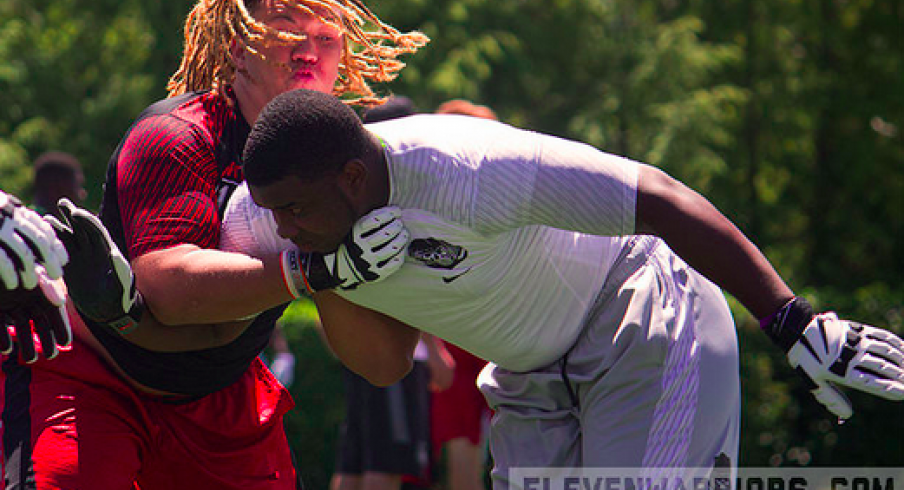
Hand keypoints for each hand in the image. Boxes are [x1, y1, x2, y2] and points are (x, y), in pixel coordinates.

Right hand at [0, 190, 67, 289]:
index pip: (45, 229)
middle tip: (57, 276)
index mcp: (15, 210)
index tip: (64, 261)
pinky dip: (12, 274)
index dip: (57, 247)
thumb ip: (16, 226)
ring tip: (31, 284)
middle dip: (52, 261)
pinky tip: (14, 284)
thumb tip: (39, 248)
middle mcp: (9, 217)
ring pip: (25, 253)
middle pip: (41, 242)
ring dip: (32, 272)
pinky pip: (3, 260)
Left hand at [0, 266, 71, 361]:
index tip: (65, 343)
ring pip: (21, 327)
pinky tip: (7, 349)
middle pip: (39, 321)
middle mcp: (25, 296)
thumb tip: (60, 300)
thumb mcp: (30, 271)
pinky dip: (3, 338)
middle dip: (46, 339)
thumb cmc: (10, 260)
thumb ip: (44, 284)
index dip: (60, 326)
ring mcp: (8, 302)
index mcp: (39, 286)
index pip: (54, 309)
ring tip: (31, 359)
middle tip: (51, 356)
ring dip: (26, 343)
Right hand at [46, 198, 143, 332]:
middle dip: (73, 216)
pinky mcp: (71, 267)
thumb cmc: (121, 298)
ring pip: (69, 238)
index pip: (97, 232)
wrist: (109, 311)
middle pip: (82, 229)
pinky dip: (51, 245)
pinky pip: (60, 252)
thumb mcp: (122, 284)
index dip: (88, 221)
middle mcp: (94, 251)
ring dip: (59, 228)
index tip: (78, 213)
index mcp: (107, 252)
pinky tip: (42, 238)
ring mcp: (81, 258)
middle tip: (62, 203)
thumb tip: (113, 253)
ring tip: (46, 219)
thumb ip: (119, 269)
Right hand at [281, 206, 408, 295]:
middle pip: (385, 234)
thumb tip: (395, 210)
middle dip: (396, 226)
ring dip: (401, 240)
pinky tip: (400, 252)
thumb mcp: (354, 229)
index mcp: (354, 233)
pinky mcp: (374, 274)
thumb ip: (370, 219)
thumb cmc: (352, 243)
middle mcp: (360, 248)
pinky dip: (399, 258)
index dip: (389, 213)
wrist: (339, 268)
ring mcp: (367, 262)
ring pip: (390, 249)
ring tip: (404, 234)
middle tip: (400, 223)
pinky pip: (391, 266)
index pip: (375, 220)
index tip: (397, 211)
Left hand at [764, 297, 903, 418]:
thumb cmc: (805, 358)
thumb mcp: (813, 381)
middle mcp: (850, 356)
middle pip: (882, 367)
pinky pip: (881, 336)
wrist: (798, 329)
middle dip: (900, 376)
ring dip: (901, 360)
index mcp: (840, 371)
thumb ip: (831, 398)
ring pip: (885, 351)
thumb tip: (848, 415)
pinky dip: (895, 343)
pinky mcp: (857, 329)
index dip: (889, 389)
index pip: (870, 383)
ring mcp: (855, 341)